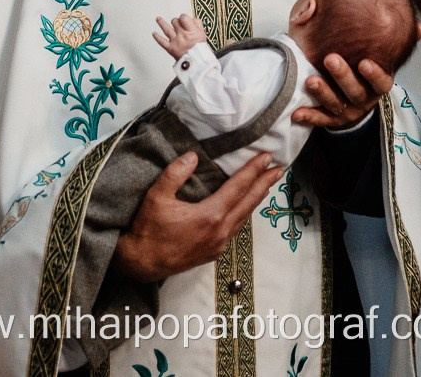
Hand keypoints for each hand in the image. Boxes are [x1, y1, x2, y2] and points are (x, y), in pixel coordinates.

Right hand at [111, 152, 283, 282]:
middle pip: (248, 202)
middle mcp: (220, 231)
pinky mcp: (213, 253)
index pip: (238, 187)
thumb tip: (193, 156)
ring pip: (244, 217)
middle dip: (265, 183)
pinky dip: (244, 214)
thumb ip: (175, 173)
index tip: (267, 157)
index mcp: (210, 216)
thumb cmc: (148, 229)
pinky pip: (235, 229)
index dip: (253, 170)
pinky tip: (244, 209)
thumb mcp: (156, 196)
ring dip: (256, 199)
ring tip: (266, 185)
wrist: (141, 264)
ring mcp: (218, 244)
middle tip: (279, 169)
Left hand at [152, 15, 206, 59]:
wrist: (197, 63)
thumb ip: (197, 24)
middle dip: (175, 22)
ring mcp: (175, 41)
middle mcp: (182, 34)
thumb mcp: (203, 34)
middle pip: (175, 22)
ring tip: (158, 19)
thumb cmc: (200, 50)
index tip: (183, 19)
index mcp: (191, 30)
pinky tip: (154, 33)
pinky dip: (157, 37)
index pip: (183, 17)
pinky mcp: (170, 48)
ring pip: (166, 29)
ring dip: (161, 23)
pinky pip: (162, 42)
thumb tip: (192, 18)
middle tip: (176, 23)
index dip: (183, 17)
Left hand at [291, 25, 419, 130]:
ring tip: (310, 81)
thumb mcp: (383, 57)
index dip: (374, 74)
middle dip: (343, 76)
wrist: (357, 102)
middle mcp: (364, 100)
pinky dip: (309, 116)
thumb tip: (420, 28)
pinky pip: (320, 120)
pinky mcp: (332, 120)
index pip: (381, 83)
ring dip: (323, 93)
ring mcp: (348, 111)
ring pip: (336, 105)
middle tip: (330, 59)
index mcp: (377, 85)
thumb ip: (398, 42)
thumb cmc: (366, 72)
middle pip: (355, 92)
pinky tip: (297, 112)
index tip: (364, 62)